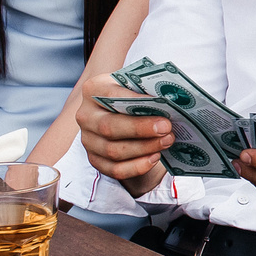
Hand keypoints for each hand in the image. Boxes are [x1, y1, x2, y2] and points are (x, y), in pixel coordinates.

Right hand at [73, 69, 170, 196]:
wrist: (120, 113)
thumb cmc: (132, 96)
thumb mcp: (135, 86)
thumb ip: (146, 89)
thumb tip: (169, 99)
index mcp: (94, 89)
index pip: (111, 95)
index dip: (135, 100)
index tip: (160, 104)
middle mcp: (86, 116)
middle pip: (109, 127)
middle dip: (141, 129)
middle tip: (166, 128)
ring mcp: (88, 140)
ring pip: (113, 151)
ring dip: (144, 148)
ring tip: (166, 141)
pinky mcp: (95, 159)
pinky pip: (115, 169)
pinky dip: (136, 166)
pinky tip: (154, 158)